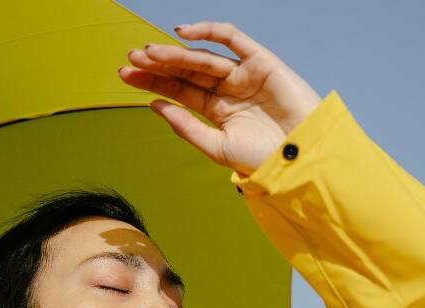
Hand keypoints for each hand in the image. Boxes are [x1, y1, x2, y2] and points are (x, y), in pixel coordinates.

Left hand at [118, 21, 321, 176]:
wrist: (298, 159)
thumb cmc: (261, 158)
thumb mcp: (217, 147)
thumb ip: (187, 127)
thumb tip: (156, 107)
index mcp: (217, 110)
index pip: (179, 90)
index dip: (153, 82)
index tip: (126, 77)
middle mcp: (228, 90)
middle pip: (186, 71)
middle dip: (158, 65)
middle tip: (130, 60)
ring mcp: (244, 74)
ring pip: (203, 57)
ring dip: (175, 53)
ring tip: (147, 54)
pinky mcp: (260, 62)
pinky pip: (233, 39)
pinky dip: (209, 31)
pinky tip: (182, 33)